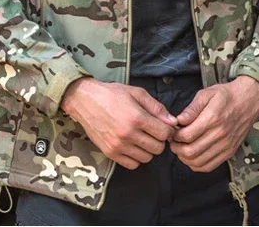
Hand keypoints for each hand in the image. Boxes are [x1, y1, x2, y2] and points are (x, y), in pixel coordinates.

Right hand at [61, 78, 177, 169]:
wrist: (85, 100)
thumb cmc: (112, 94)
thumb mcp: (137, 93)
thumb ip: (156, 107)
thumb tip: (173, 122)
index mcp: (136, 118)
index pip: (164, 134)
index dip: (168, 130)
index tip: (164, 126)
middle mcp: (128, 134)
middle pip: (157, 148)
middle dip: (159, 140)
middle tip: (153, 132)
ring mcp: (118, 146)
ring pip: (146, 158)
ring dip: (148, 149)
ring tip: (142, 137)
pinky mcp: (110, 153)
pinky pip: (132, 164)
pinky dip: (136, 157)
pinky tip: (133, 145)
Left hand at [169, 76, 258, 171]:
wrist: (249, 101)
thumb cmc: (226, 95)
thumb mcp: (206, 94)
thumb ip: (191, 108)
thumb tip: (178, 120)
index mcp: (213, 118)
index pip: (187, 135)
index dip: (175, 136)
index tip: (173, 131)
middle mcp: (220, 134)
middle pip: (191, 151)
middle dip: (177, 148)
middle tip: (174, 141)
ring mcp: (226, 145)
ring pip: (198, 162)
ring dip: (185, 158)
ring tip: (181, 148)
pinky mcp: (229, 152)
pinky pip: (209, 166)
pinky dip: (197, 165)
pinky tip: (192, 156)